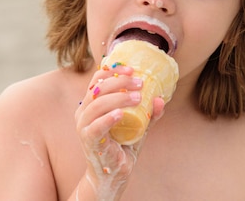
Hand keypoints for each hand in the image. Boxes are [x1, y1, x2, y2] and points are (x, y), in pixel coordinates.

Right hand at [74, 64, 163, 198]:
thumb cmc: (122, 147)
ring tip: (138, 97)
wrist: (112, 174)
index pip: (97, 80)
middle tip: (140, 83)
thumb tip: (160, 99)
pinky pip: (96, 126)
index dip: (114, 71)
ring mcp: (84, 126)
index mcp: (91, 103)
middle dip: (119, 82)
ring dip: (118, 97)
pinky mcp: (88, 140)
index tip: (132, 70)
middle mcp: (84, 112)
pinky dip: (108, 118)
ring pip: (97, 105)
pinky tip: (120, 114)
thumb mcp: (138, 127)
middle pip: (98, 88)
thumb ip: (149, 115)